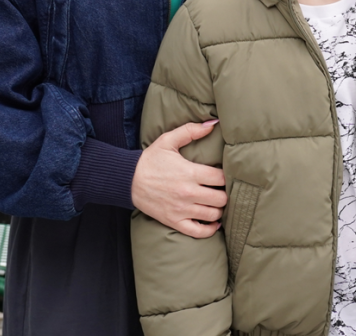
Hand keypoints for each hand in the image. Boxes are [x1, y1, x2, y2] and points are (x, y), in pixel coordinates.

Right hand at [131, 120, 225, 237]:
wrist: (128, 180)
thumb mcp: (168, 140)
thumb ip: (191, 130)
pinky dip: (209, 229)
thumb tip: (213, 124)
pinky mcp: (174, 221)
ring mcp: (182, 209)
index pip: (222, 178)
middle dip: (225, 193)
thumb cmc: (150, 160)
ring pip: (213, 214)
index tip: (226, 175)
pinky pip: (198, 232)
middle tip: (223, 190)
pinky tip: (213, 222)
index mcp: (190, 173)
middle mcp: (188, 193)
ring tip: (217, 203)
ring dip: (218, 209)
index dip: (228, 176)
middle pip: (221, 198)